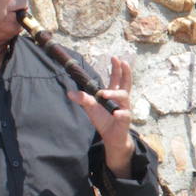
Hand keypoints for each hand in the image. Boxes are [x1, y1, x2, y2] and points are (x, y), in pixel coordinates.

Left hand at [68, 56, 135, 174]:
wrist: (111, 137)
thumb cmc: (103, 120)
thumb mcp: (91, 108)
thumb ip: (83, 99)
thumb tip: (69, 92)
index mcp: (114, 94)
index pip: (117, 79)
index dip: (117, 68)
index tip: (115, 58)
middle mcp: (122, 100)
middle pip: (126, 83)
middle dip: (125, 72)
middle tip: (123, 61)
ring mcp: (125, 109)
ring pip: (124, 98)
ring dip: (114, 94)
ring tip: (104, 94)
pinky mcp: (125, 120)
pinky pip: (124, 115)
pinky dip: (121, 114)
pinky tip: (116, 113)